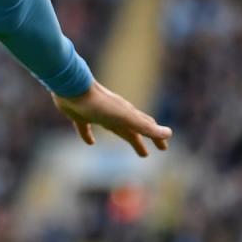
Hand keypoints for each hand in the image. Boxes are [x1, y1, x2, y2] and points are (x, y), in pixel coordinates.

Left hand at [53, 80, 171, 156]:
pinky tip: (90, 142)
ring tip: (126, 143)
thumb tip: (169, 133)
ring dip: (122, 135)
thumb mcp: (125, 117)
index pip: (146, 126)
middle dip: (139, 140)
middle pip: (129, 129)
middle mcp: (113, 113)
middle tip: (145, 154)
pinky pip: (86, 127)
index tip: (164, 148)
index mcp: (126, 114)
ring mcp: (96, 113)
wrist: (72, 87)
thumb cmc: (100, 103)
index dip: (156, 137)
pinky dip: (89, 135)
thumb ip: (145, 126)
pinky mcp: (79, 115)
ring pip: (112, 127)